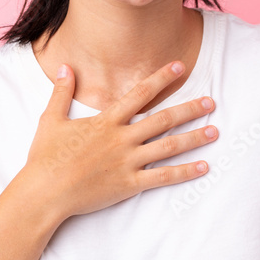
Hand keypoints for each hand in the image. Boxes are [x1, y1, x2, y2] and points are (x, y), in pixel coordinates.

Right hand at [20, 61, 217, 219]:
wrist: (44, 193)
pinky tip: (203, 167)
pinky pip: (163, 178)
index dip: (161, 79)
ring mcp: (127, 162)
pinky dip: (184, 172)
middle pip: (163, 120)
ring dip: (194, 138)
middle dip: (189, 109)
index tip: (180, 67)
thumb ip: (62, 92)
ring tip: (214, 131)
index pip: (139, 94)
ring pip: (168, 147)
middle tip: (212, 102)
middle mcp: (121, 138)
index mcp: (105, 121)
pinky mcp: (129, 184)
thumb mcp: (50, 120)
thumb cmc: (45, 157)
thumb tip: (65, 67)